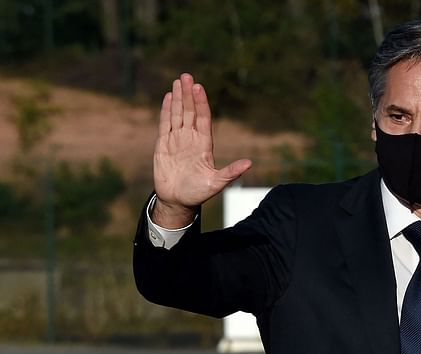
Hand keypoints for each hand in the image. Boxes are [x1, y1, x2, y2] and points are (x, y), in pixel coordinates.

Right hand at [151, 73, 251, 227]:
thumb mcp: (217, 182)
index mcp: (204, 144)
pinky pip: (164, 124)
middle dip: (188, 94)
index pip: (203, 118)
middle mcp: (191, 138)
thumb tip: (249, 163)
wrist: (178, 201)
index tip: (199, 88)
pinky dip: (166, 110)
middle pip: (189, 111)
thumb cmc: (198, 192)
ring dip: (177, 98)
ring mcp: (177, 140)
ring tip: (178, 81)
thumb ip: (231, 172)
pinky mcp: (163, 145)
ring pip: (177, 114)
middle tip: (187, 76)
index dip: (201, 103)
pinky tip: (168, 97)